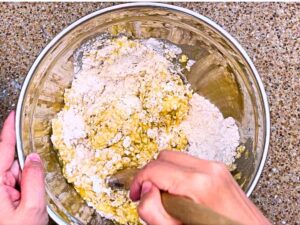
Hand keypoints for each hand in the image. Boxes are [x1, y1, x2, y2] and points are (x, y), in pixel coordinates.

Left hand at [0, 111, 47, 224]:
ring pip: (13, 174)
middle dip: (24, 167)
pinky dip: (23, 187)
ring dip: (24, 181)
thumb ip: (34, 179)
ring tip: (28, 202)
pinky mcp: (0, 198)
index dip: (8, 130)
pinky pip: (14, 184)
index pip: (1, 149)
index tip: (14, 115)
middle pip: (9, 163)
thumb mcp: (32, 208)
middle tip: (31, 186)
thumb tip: (36, 158)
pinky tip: (26, 200)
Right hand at [130, 150, 270, 224]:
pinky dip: (178, 175)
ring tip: (168, 199)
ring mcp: (217, 168)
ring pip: (176, 158)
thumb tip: (144, 191)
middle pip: (164, 157)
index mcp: (199, 184)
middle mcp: (209, 170)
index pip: (155, 168)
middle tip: (149, 196)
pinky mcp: (220, 171)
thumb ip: (153, 211)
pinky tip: (182, 195)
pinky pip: (189, 164)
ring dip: (165, 174)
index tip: (135, 193)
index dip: (138, 181)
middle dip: (151, 175)